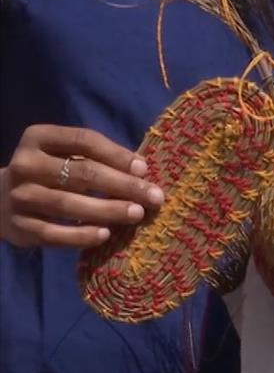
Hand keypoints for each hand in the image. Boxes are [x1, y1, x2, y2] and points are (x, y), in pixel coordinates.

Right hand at [0, 126, 163, 248]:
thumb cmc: (50, 172)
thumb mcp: (65, 154)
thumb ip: (97, 157)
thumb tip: (141, 169)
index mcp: (39, 138)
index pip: (84, 140)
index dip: (117, 154)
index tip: (144, 169)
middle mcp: (25, 164)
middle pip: (81, 174)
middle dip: (123, 185)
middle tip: (154, 196)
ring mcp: (20, 196)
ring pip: (68, 204)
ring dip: (107, 210)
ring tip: (137, 214)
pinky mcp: (19, 226)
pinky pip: (53, 233)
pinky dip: (81, 235)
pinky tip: (105, 235)